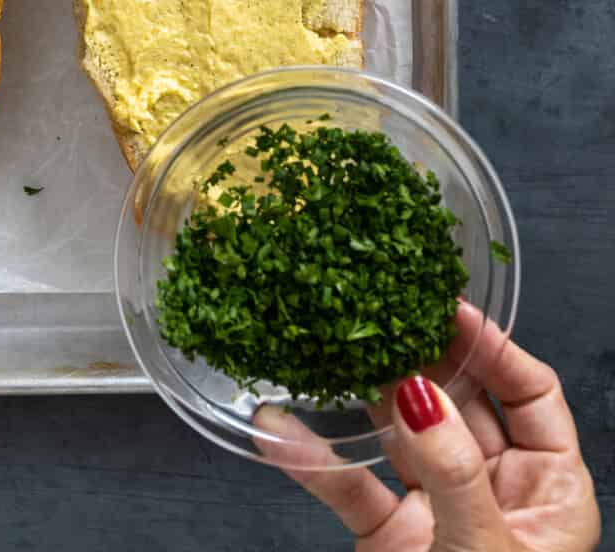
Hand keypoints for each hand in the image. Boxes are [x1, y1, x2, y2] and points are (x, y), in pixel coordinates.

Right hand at [259, 305, 599, 550]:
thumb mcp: (485, 551)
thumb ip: (450, 471)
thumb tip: (418, 390)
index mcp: (552, 492)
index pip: (531, 395)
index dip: (493, 348)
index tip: (447, 306)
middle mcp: (497, 493)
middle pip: (460, 402)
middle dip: (419, 358)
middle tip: (379, 312)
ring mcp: (441, 514)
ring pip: (399, 435)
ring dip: (360, 398)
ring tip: (328, 348)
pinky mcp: (391, 540)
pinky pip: (351, 487)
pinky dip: (315, 459)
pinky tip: (281, 429)